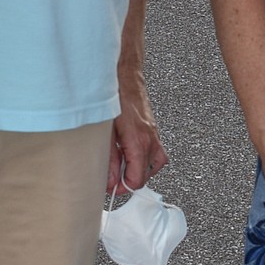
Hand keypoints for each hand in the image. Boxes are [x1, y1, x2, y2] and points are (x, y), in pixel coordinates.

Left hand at [106, 69, 167, 195]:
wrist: (125, 77)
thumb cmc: (114, 99)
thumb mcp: (105, 134)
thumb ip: (109, 160)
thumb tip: (111, 181)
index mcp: (138, 141)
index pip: (137, 179)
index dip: (123, 187)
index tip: (112, 187)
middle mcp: (150, 140)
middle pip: (146, 175)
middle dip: (130, 180)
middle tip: (114, 178)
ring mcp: (154, 135)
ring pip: (155, 166)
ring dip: (140, 171)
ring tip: (124, 168)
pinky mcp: (154, 130)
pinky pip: (158, 154)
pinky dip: (148, 160)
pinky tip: (135, 157)